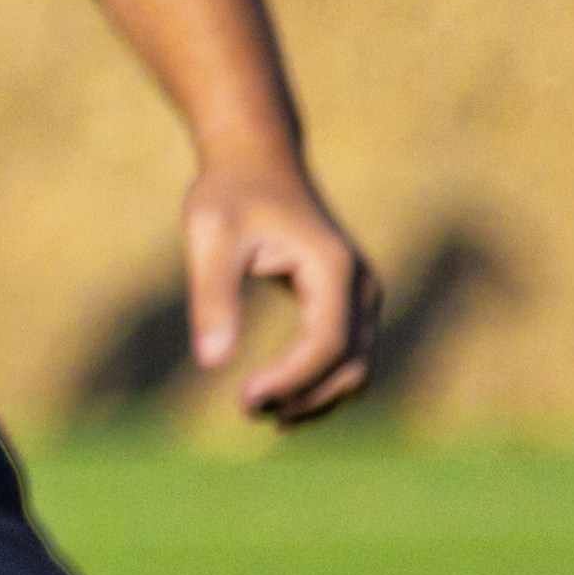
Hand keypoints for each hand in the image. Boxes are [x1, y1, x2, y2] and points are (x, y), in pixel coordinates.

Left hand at [185, 154, 377, 424]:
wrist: (258, 161)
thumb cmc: (230, 194)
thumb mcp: (210, 238)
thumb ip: (213, 297)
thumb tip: (211, 363)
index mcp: (334, 269)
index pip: (326, 344)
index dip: (290, 380)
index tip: (243, 400)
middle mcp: (362, 286)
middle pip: (350, 365)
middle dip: (304, 397)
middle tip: (246, 411)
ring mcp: (363, 296)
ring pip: (356, 368)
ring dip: (315, 399)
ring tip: (259, 413)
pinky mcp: (351, 303)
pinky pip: (347, 356)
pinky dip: (320, 385)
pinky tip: (280, 405)